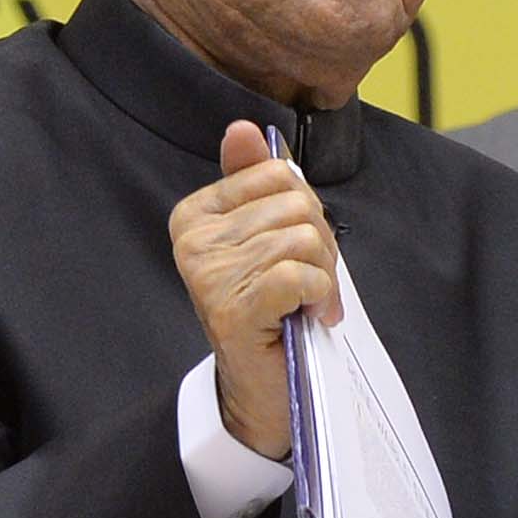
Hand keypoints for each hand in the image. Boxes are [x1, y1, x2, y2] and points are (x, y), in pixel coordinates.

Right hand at [173, 121, 336, 459]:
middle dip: (321, 244)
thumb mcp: (266, 238)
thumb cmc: (272, 310)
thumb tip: (242, 127)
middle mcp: (193, 240)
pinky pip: (299, 274)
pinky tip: (309, 315)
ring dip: (324, 274)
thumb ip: (253, 182)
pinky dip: (319, 294)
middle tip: (311, 282)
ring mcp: (208, 275)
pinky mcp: (231, 308)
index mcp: (195, 214)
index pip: (276, 173)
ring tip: (309, 302)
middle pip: (295, 203)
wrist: (265, 389)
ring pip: (302, 238)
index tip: (300, 249)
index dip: (306, 210)